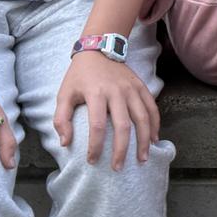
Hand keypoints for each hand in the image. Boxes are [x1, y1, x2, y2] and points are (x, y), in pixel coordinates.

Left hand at [55, 49, 159, 169]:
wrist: (99, 49)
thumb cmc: (79, 76)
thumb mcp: (64, 94)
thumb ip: (61, 119)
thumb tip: (65, 143)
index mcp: (96, 94)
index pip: (96, 126)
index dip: (95, 146)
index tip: (92, 161)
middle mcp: (116, 91)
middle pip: (123, 125)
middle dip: (121, 150)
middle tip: (118, 167)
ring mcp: (131, 89)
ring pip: (142, 118)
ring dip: (144, 141)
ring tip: (142, 159)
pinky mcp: (141, 86)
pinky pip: (152, 108)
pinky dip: (155, 125)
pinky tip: (154, 140)